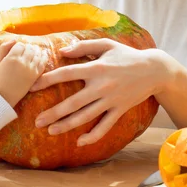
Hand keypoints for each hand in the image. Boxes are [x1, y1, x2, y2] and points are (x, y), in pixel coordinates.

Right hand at [0, 40, 47, 106]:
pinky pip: (43, 63)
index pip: (20, 44)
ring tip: (33, 50)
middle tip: (25, 51)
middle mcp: (23, 62)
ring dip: (36, 50)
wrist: (4, 95)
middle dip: (27, 47)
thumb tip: (14, 40)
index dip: (18, 46)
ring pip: (37, 53)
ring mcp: (30, 69)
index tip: (17, 49)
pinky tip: (43, 54)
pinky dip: (44, 57)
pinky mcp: (36, 75)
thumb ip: (3, 48)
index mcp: (12, 58)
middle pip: (30, 48)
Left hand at [30, 39, 173, 145]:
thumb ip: (83, 46)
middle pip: (73, 102)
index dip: (47, 80)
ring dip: (67, 125)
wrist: (154, 70)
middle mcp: (101, 86)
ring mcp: (111, 100)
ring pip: (86, 117)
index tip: (32, 86)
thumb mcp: (106, 44)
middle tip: (37, 121)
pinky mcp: (119, 110)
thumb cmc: (126, 55)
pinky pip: (105, 126)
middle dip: (53, 113)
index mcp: (95, 68)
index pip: (66, 74)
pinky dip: (93, 135)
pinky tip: (80, 142)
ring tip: (51, 131)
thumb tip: (61, 51)